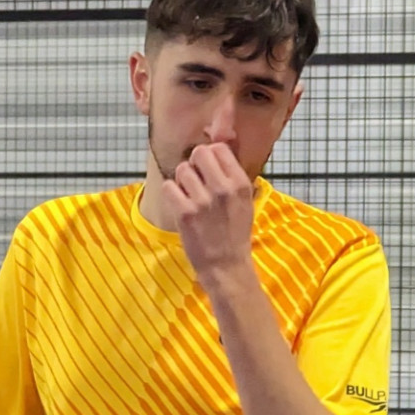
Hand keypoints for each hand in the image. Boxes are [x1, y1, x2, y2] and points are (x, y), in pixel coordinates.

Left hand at [163, 142, 256, 281]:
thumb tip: (215, 152)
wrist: (226, 266)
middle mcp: (223, 189)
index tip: (207, 168)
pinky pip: (168, 187)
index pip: (219, 149)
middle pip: (199, 153)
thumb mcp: (245, 202)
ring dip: (181, 180)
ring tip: (188, 195)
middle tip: (195, 179)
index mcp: (240, 184)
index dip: (210, 155)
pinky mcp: (185, 213)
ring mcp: (203, 201)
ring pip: (182, 169)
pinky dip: (171, 193)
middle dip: (194, 163)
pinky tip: (179, 204)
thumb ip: (232, 177)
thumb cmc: (234, 234)